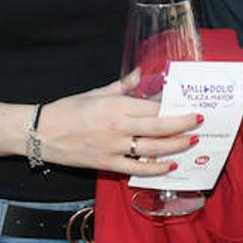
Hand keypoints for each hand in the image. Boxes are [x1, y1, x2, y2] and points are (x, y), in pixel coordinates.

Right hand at [38, 77, 200, 176]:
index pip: (153, 106)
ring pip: (153, 150)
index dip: (173, 107)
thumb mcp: (96, 92)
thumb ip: (123, 86)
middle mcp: (118, 127)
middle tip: (200, 121)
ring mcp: (114, 148)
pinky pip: (137, 169)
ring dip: (176, 146)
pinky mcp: (107, 164)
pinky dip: (155, 169)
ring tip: (192, 141)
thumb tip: (141, 74)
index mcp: (116, 105)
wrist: (42, 133)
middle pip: (159, 128)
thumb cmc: (68, 109)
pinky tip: (169, 165)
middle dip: (183, 124)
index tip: (188, 104)